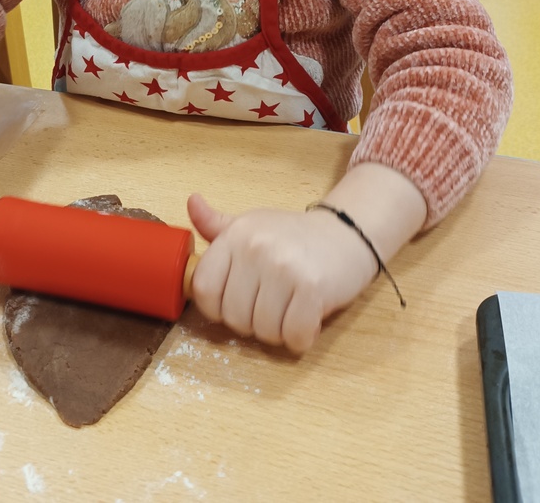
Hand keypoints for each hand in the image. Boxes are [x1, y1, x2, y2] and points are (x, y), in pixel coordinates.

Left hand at [186, 193, 378, 354]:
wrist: (348, 231)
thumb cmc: (294, 236)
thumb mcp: (252, 225)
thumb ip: (217, 225)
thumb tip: (191, 202)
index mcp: (236, 235)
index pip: (203, 289)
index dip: (216, 307)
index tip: (235, 302)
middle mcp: (256, 249)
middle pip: (233, 317)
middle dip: (251, 322)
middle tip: (271, 305)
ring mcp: (283, 268)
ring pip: (262, 331)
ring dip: (277, 331)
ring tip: (290, 308)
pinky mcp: (312, 289)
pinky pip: (293, 336)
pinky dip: (300, 337)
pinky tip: (307, 318)